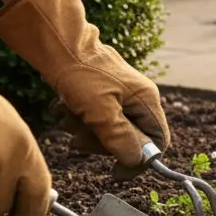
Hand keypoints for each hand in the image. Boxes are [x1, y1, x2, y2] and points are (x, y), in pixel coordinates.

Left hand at [0, 0, 169, 177]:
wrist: (58, 43)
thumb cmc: (81, 74)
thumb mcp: (101, 112)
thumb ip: (121, 138)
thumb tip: (137, 162)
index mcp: (146, 100)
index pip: (157, 141)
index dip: (139, 160)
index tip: (114, 172)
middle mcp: (137, 98)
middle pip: (130, 138)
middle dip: (102, 143)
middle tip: (79, 140)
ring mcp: (119, 96)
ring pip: (108, 130)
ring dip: (85, 131)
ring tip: (67, 117)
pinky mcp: (100, 94)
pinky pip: (94, 118)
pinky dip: (78, 119)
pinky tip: (64, 108)